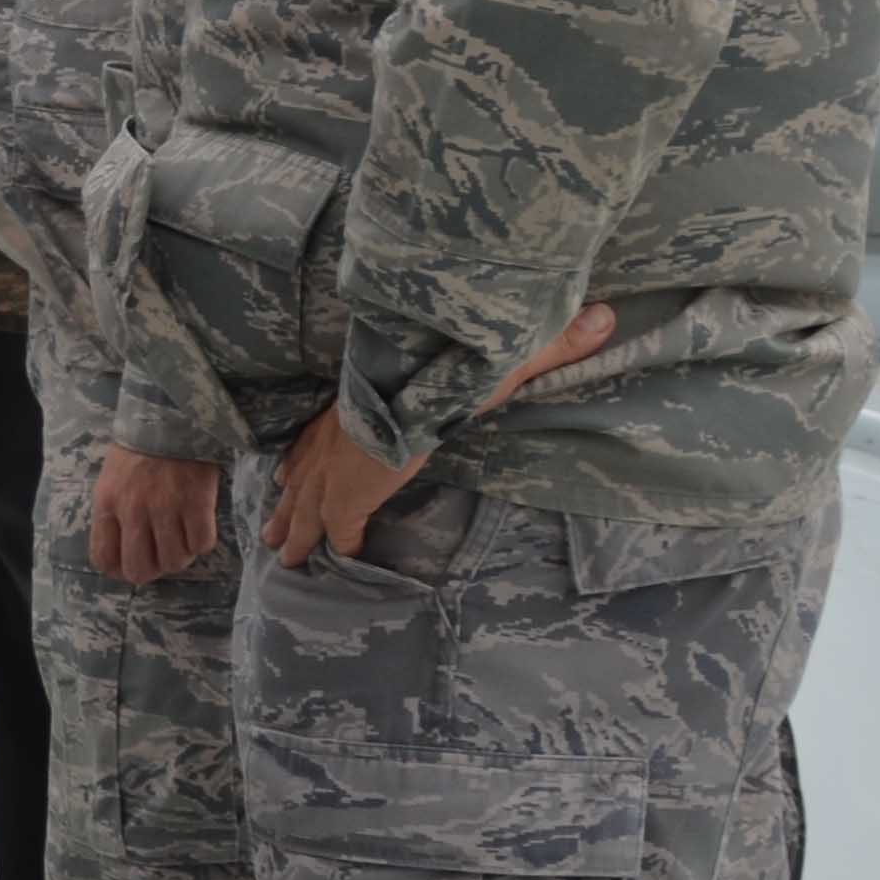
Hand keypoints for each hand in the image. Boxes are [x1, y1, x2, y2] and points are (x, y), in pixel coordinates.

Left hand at [90, 446, 219, 583]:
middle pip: (139, 569)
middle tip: (161, 556)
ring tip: (182, 537)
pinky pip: (202, 544)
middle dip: (152, 570)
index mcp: (106, 504)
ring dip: (181, 555)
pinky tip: (199, 525)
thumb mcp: (111, 479)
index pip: (104, 558)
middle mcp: (133, 510)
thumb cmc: (139, 449)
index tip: (131, 566)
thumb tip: (121, 554)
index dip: (119, 570)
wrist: (171, 415)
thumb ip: (113, 514)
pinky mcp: (197, 502)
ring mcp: (165, 507)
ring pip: (174, 561)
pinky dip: (202, 541)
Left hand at [259, 303, 618, 563]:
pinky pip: (339, 533)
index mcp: (354, 407)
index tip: (291, 471)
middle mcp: (335, 438)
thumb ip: (545, 344)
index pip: (322, 435)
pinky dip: (338, 549)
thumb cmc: (448, 360)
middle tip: (272, 530)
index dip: (308, 455)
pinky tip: (338, 564)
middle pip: (302, 477)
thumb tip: (606, 315)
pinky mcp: (346, 498)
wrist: (417, 379)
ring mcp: (336, 470)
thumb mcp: (489, 356)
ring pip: (306, 508)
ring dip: (295, 530)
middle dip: (288, 505)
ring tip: (283, 554)